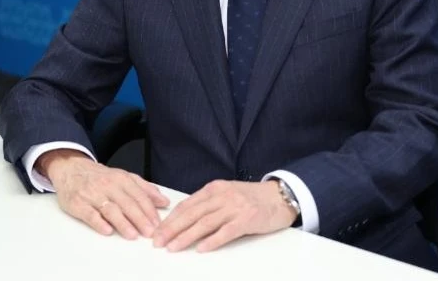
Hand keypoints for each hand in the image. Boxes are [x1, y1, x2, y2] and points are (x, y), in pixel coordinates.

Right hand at [38, 149, 169, 238]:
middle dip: (140, 219)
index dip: (149, 210)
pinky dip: (99, 223)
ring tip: (133, 235)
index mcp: (121, 179)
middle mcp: (108, 185)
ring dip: (122, 223)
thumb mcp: (124, 177)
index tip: (158, 224)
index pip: (139, 196)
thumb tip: (164, 202)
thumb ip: (145, 189)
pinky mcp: (78, 204)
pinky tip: (108, 231)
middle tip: (150, 233)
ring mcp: (92, 194)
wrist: (71, 169)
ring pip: (110, 210)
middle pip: (127, 204)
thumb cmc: (100, 177)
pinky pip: (89, 214)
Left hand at [152, 180, 296, 252]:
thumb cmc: (252, 198)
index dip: (170, 219)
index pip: (187, 205)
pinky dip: (212, 241)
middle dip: (172, 229)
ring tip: (173, 247)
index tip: (156, 231)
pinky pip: (226, 231)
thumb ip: (208, 204)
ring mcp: (235, 207)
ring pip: (205, 223)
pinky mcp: (247, 219)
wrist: (281, 196)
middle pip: (192, 214)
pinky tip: (201, 248)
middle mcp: (223, 196)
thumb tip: (184, 219)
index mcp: (214, 189)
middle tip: (158, 242)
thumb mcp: (227, 195)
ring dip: (186, 236)